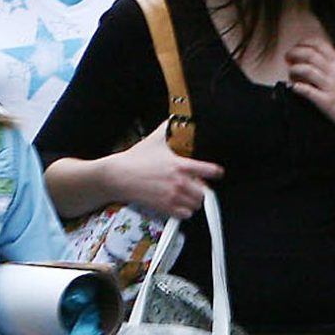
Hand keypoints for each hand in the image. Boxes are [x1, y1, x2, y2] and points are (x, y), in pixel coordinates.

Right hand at [105, 123, 222, 218]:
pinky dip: (183, 211)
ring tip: (185, 196)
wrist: (118, 176)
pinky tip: (177, 204)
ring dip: (192, 201)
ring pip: (196, 205)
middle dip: (200, 190)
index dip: (216, 172)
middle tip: (193, 186)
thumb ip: (165, 129)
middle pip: (204, 192)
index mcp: (181, 165)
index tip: (216, 173)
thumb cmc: (135, 159)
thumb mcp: (153, 141)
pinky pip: (185, 214)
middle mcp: (180, 182)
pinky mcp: (165, 207)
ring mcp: (173, 196)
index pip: (210, 171)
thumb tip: (170, 119)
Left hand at [286, 39, 334, 147]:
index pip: (321, 46)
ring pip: (306, 70)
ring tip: (291, 73)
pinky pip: (307, 91)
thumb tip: (330, 59)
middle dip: (295, 53)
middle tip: (288, 57)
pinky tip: (293, 87)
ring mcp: (331, 88)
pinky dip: (297, 86)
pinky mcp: (327, 103)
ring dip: (294, 69)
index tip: (298, 46)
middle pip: (310, 55)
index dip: (305, 43)